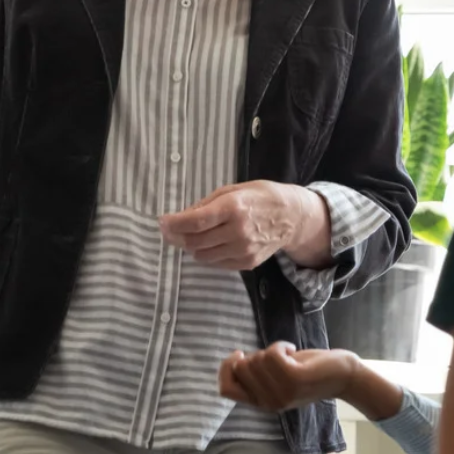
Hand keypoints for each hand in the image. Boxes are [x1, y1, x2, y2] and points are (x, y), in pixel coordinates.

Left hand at [160, 181, 331, 272]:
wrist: (291, 216)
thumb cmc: (260, 197)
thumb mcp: (232, 190)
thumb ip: (205, 204)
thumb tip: (180, 218)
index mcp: (233, 208)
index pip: (194, 222)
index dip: (174, 224)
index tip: (162, 223)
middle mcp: (238, 231)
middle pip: (195, 241)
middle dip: (177, 237)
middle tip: (170, 231)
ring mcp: (243, 250)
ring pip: (202, 256)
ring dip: (192, 247)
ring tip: (192, 236)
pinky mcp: (247, 263)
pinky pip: (216, 263)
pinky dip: (208, 254)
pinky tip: (210, 243)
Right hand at [220, 344, 399, 419]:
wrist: (342, 376)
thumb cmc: (309, 371)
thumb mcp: (277, 378)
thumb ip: (256, 376)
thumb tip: (234, 362)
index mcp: (262, 403)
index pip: (225, 390)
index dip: (225, 368)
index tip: (239, 354)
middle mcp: (269, 402)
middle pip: (240, 368)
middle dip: (255, 354)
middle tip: (277, 358)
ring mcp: (281, 392)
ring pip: (256, 359)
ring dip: (272, 349)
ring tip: (289, 357)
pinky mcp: (293, 379)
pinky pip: (272, 353)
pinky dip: (281, 345)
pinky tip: (294, 351)